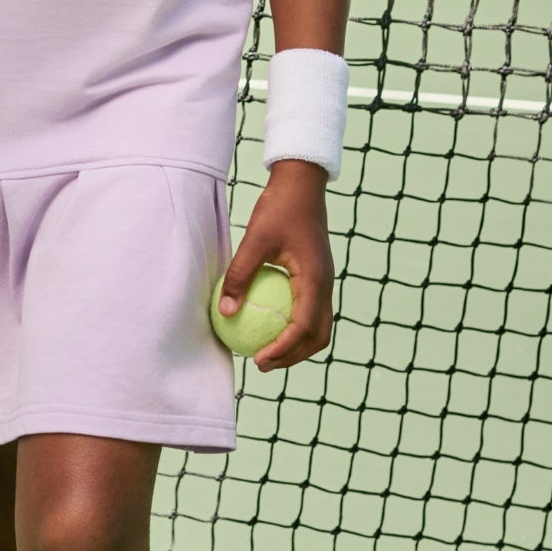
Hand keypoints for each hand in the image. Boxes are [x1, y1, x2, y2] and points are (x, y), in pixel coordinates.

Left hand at [221, 159, 333, 372]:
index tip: (259, 360)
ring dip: (295, 344)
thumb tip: (225, 310)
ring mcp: (324, 283)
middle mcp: (325, 286)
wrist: (302, 186)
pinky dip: (293, 325)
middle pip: (318, 336)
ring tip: (265, 351)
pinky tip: (265, 323)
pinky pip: (309, 310)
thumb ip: (240, 275)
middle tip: (262, 364)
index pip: (303, 327)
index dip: (283, 349)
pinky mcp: (317, 277)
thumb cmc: (278, 209)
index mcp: (316, 280)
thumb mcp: (254, 240)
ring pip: (317, 326)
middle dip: (293, 356)